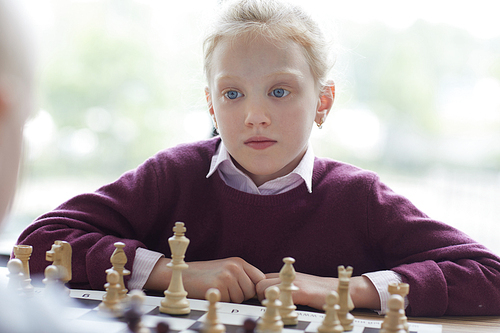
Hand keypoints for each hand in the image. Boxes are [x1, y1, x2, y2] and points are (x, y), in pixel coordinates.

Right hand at [145, 257, 265, 302]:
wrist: (183, 275)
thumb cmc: (204, 276)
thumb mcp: (226, 270)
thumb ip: (243, 277)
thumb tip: (261, 291)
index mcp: (239, 262)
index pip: (260, 279)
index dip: (255, 289)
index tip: (250, 293)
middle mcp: (235, 267)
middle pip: (251, 291)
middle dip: (241, 296)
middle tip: (225, 290)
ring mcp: (228, 275)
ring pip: (241, 298)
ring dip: (231, 299)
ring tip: (218, 290)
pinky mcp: (220, 285)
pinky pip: (230, 302)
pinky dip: (222, 301)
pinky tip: (213, 292)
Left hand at [255, 272, 379, 310]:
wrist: (339, 288)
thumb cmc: (318, 290)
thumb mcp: (300, 284)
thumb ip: (287, 285)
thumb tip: (272, 293)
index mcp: (286, 275)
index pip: (261, 278)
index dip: (261, 290)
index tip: (266, 299)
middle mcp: (288, 276)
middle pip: (260, 283)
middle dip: (260, 296)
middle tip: (271, 304)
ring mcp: (294, 283)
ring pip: (265, 287)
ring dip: (267, 299)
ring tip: (277, 307)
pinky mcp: (302, 291)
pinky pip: (281, 295)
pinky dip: (279, 304)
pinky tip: (286, 309)